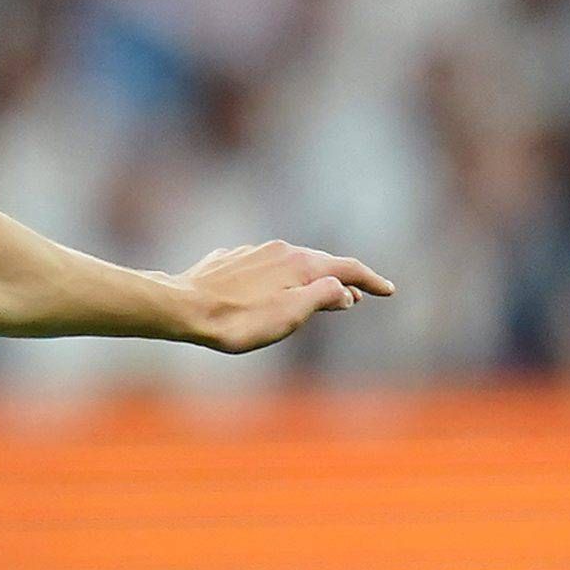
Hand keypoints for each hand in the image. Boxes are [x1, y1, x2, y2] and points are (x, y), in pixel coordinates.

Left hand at [177, 241, 394, 353]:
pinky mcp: (228, 260)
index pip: (347, 267)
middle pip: (320, 263)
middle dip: (340, 280)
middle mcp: (279, 249)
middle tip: (356, 297)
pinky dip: (278, 278)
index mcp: (301, 263)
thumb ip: (324, 297)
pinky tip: (270, 289)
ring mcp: (252, 252)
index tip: (388, 291)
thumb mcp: (292, 315)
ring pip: (290, 264)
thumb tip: (343, 288)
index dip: (371, 280)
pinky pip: (263, 267)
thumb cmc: (238, 319)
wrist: (181, 308)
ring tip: (317, 295)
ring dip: (308, 279)